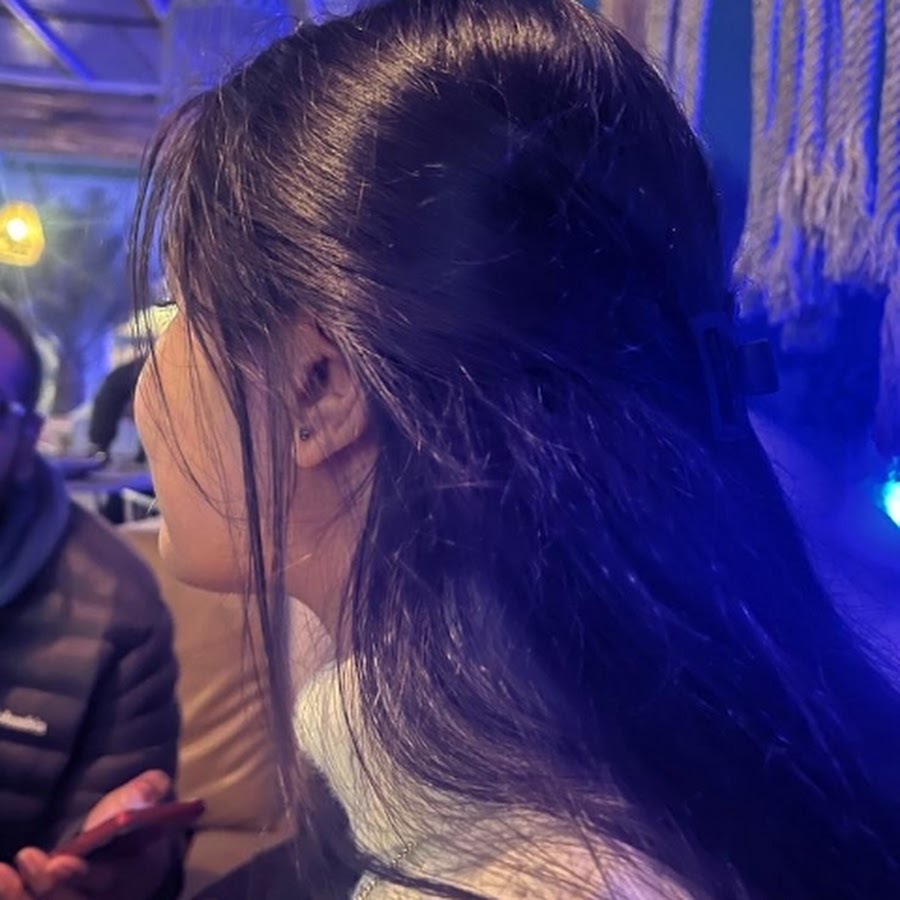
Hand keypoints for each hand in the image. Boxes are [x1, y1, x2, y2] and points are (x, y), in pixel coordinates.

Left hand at [0, 771, 174, 899]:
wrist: (124, 841)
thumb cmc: (134, 819)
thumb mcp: (148, 799)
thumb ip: (148, 792)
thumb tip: (144, 794)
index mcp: (134, 874)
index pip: (108, 879)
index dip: (82, 874)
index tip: (60, 862)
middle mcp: (104, 897)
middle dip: (47, 885)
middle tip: (27, 857)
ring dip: (18, 894)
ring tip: (2, 873)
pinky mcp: (54, 897)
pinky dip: (13, 892)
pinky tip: (2, 875)